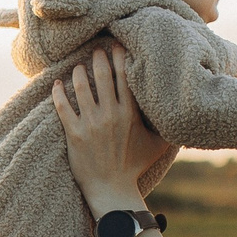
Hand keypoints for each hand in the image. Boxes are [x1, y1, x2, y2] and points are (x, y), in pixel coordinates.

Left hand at [51, 48, 169, 211]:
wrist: (112, 190)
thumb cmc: (135, 168)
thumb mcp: (157, 146)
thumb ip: (165, 126)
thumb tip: (180, 111)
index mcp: (130, 114)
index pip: (124, 77)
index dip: (120, 58)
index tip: (117, 46)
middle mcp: (110, 115)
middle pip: (103, 76)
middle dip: (99, 58)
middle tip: (96, 49)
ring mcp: (91, 124)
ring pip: (82, 88)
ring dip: (79, 72)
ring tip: (78, 65)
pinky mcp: (74, 134)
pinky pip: (62, 108)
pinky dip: (58, 93)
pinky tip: (56, 84)